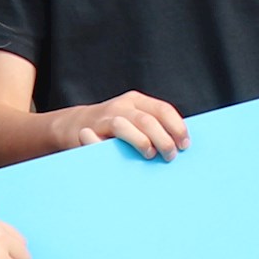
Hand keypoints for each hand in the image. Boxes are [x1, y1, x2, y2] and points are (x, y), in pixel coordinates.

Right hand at [47, 93, 190, 159]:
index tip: (185, 145)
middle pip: (150, 120)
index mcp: (138, 101)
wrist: (73, 125)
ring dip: (145, 142)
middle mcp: (123, 105)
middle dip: (164, 139)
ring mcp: (107, 116)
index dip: (177, 127)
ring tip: (151, 155)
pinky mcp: (91, 130)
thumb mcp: (133, 121)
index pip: (163, 109)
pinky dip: (122, 147)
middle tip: (171, 156)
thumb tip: (180, 144)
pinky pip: (109, 136)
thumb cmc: (112, 130)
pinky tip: (129, 158)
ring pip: (131, 125)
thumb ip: (152, 127)